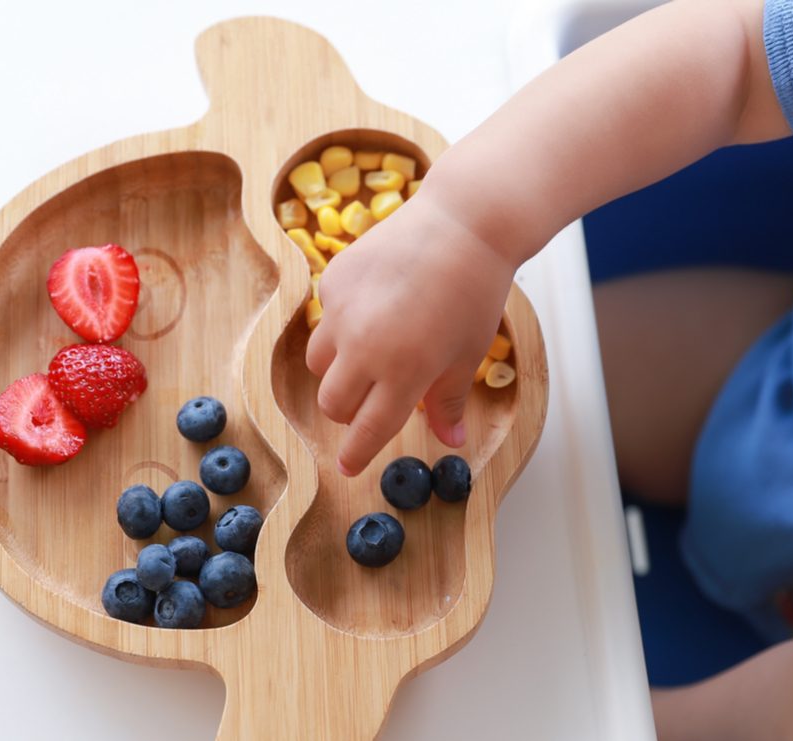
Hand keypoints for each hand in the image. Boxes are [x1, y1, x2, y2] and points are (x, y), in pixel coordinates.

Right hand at [306, 188, 515, 475]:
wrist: (463, 222)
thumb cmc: (474, 293)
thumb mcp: (466, 354)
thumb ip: (447, 402)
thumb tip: (450, 442)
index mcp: (403, 372)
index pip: (367, 430)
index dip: (357, 453)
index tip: (348, 465)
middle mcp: (364, 347)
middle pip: (332, 403)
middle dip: (348, 410)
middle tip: (371, 398)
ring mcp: (342, 312)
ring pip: (319, 362)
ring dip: (339, 368)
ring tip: (371, 348)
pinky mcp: (333, 280)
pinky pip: (324, 317)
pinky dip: (342, 322)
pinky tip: (375, 302)